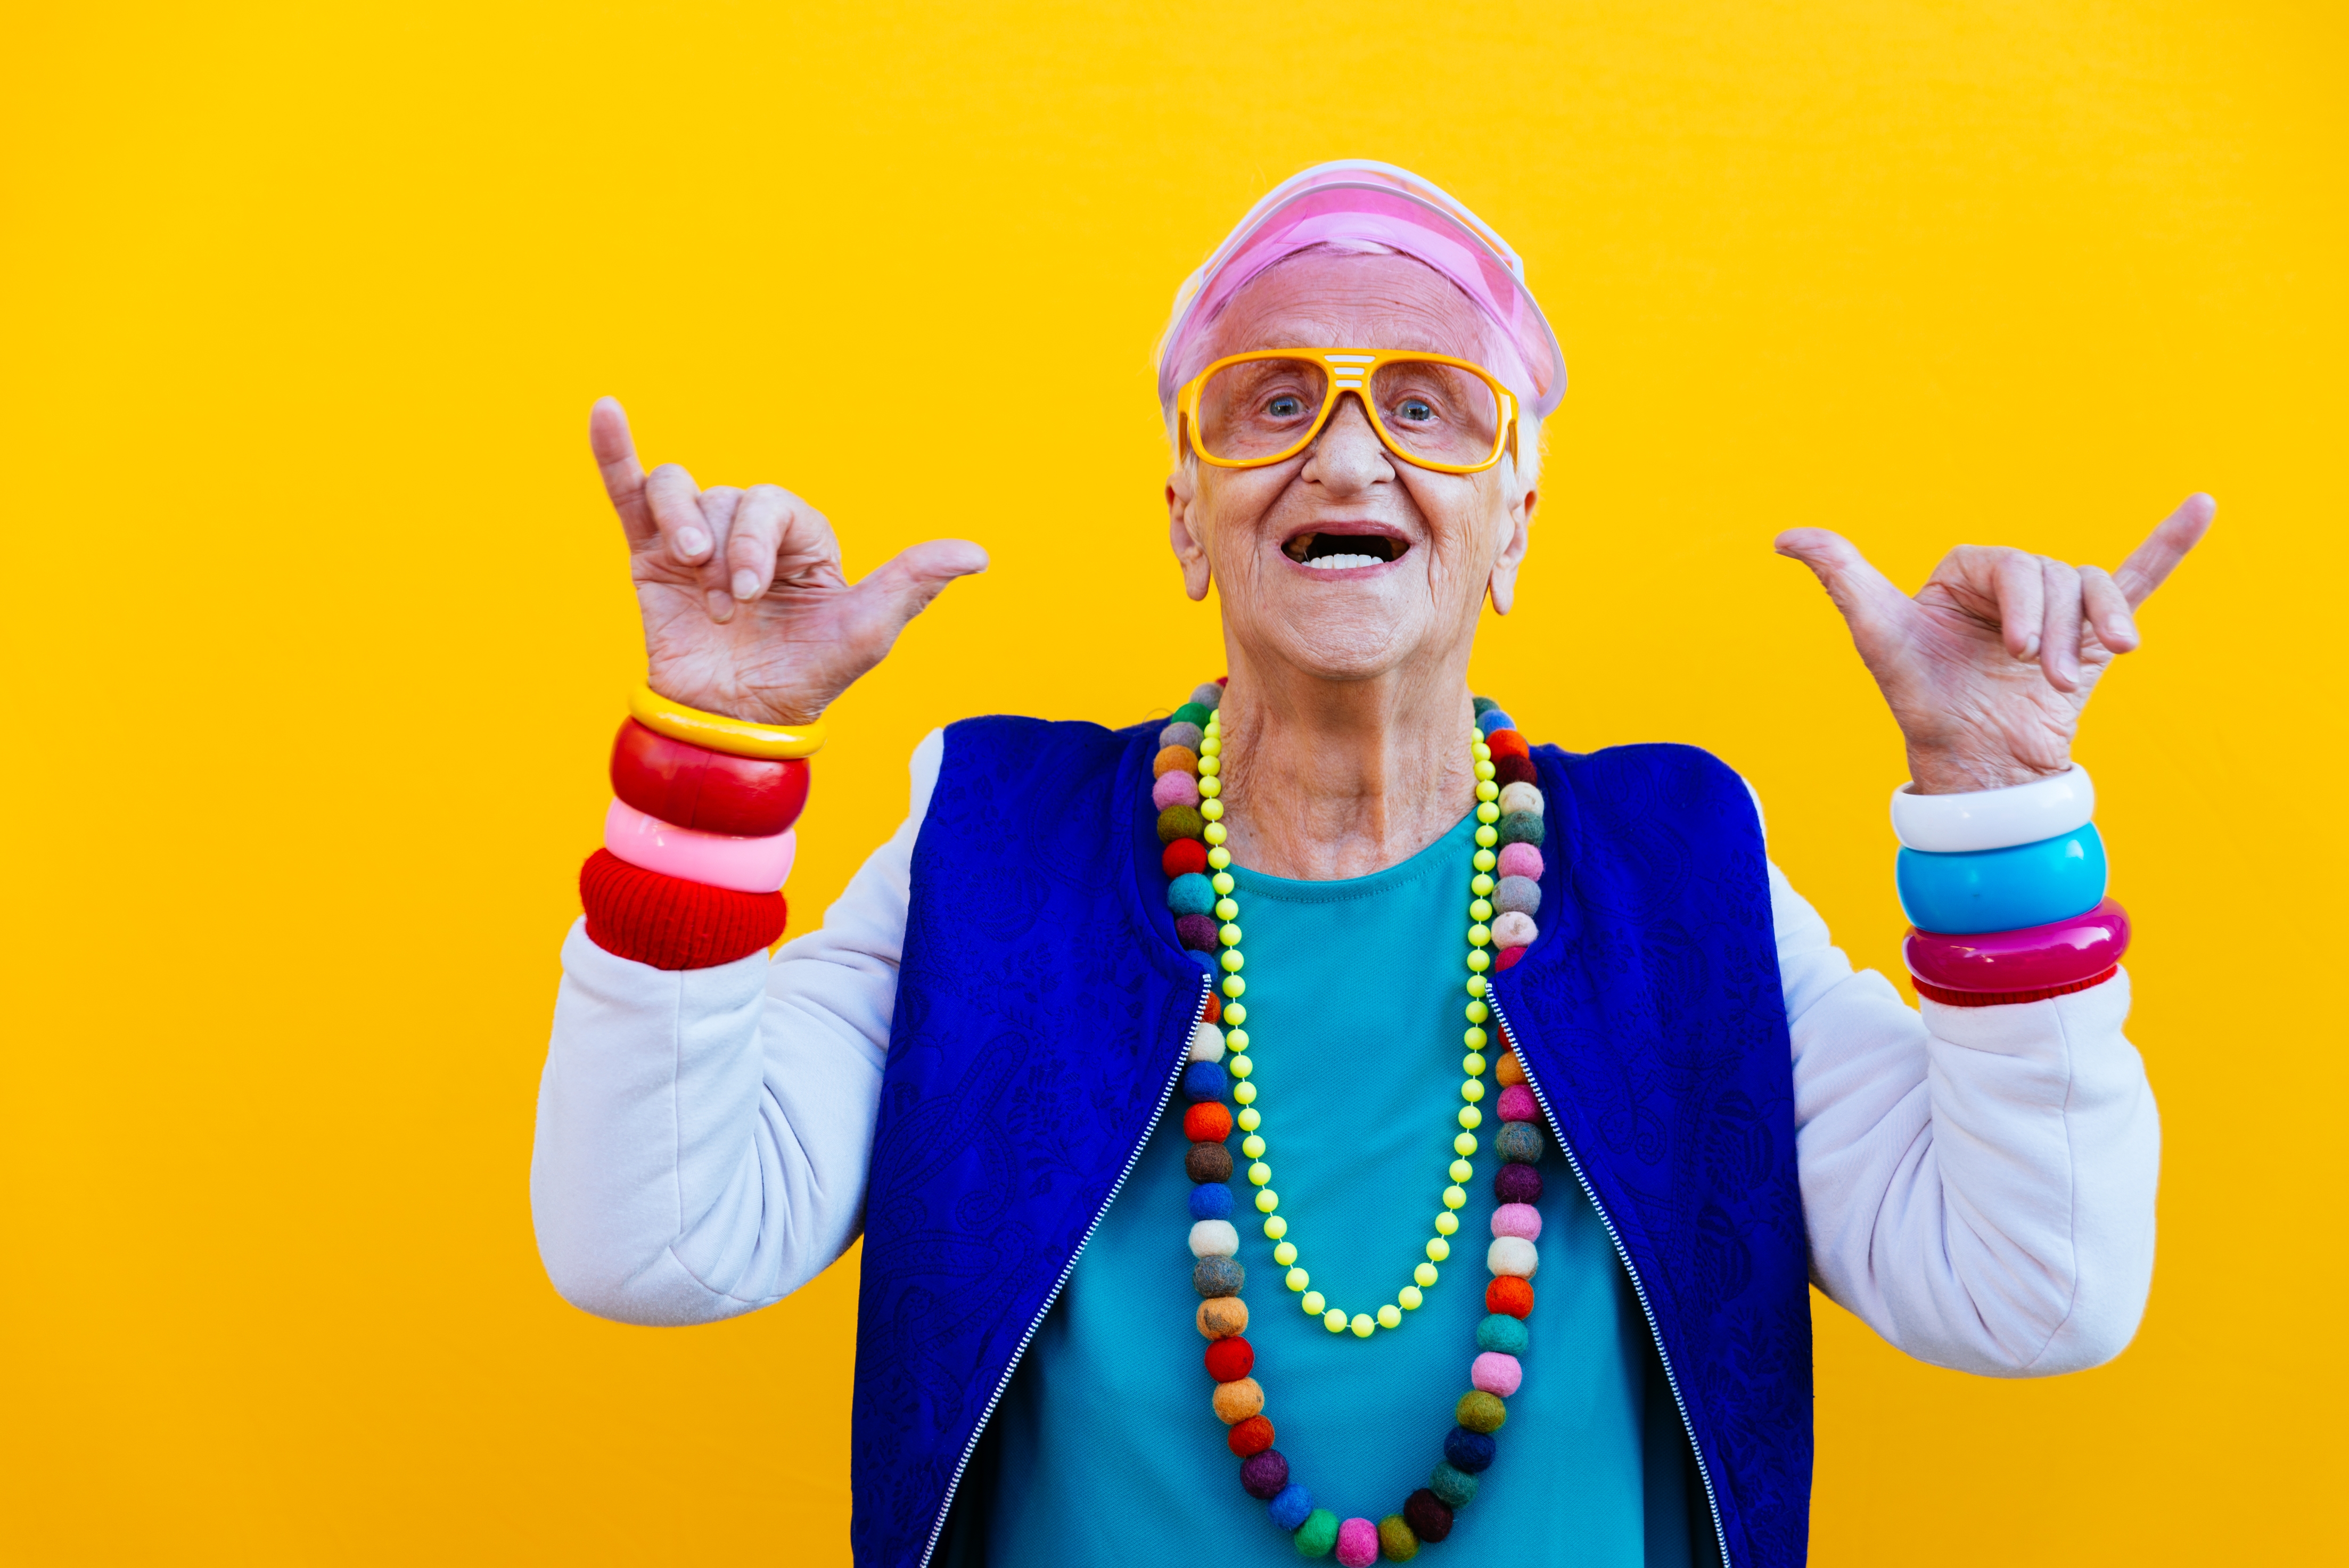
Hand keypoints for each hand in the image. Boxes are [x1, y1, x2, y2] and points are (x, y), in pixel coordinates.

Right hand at [590, 398, 987, 724]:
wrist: (734, 724)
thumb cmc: (807, 679)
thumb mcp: (867, 632)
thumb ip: (914, 583)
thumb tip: (978, 555)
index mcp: (802, 541)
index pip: (778, 506)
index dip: (758, 542)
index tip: (748, 596)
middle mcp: (750, 532)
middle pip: (731, 498)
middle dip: (728, 548)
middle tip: (726, 605)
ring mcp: (696, 540)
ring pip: (680, 491)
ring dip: (682, 527)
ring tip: (688, 572)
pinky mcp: (649, 555)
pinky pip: (629, 490)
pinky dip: (614, 451)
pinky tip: (605, 411)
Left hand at [1775, 494, 2213, 793]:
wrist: (1976, 768)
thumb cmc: (1922, 702)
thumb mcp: (1877, 633)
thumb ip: (1840, 577)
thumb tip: (1784, 537)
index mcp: (1963, 577)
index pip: (2005, 562)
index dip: (2019, 601)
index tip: (2017, 651)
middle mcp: (2009, 589)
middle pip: (2050, 576)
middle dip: (2050, 626)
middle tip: (2037, 674)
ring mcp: (2054, 612)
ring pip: (2089, 591)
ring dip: (2092, 631)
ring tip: (2073, 676)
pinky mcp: (2092, 640)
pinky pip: (2135, 580)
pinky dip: (2169, 546)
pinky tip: (2203, 508)